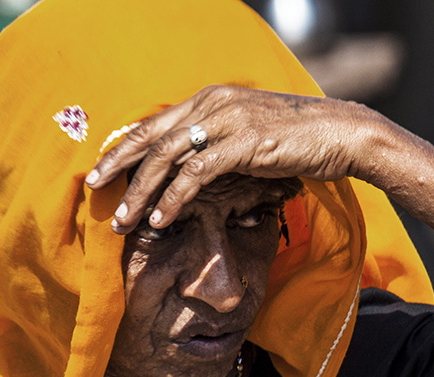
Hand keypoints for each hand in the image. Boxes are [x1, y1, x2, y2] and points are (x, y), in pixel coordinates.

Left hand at [86, 85, 368, 231]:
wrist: (339, 133)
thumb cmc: (297, 141)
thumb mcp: (247, 137)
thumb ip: (217, 146)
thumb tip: (193, 169)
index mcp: (210, 100)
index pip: (155, 123)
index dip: (125, 147)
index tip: (103, 171)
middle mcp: (211, 104)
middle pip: (150, 136)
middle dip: (118, 166)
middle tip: (93, 190)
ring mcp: (226, 121)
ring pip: (166, 158)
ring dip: (141, 193)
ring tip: (124, 220)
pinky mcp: (241, 144)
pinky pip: (195, 175)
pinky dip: (173, 199)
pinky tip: (160, 220)